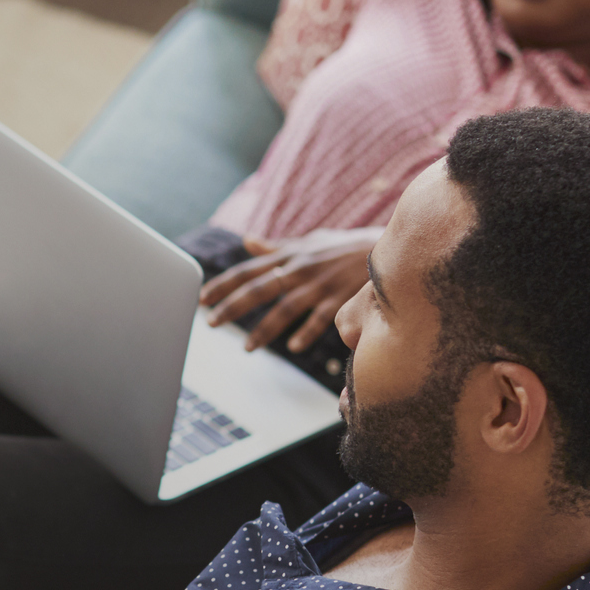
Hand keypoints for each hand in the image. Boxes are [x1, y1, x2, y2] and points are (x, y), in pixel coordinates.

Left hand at [199, 227, 379, 350]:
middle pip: (260, 289)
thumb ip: (276, 247)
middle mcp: (300, 269)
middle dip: (233, 307)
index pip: (248, 271)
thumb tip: (247, 242)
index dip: (223, 284)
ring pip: (285, 309)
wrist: (386, 247)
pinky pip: (320, 319)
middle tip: (212, 323)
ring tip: (247, 347)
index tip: (202, 299)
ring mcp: (320, 285)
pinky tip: (295, 347)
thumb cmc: (342, 247)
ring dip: (264, 330)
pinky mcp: (341, 298)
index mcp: (289, 256)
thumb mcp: (308, 242)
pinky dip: (307, 333)